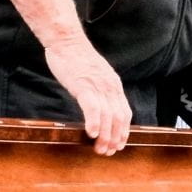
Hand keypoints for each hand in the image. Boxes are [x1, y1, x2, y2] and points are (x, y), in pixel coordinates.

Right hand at [44, 36, 131, 154]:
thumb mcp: (94, 75)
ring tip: (100, 148)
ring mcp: (98, 85)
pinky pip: (92, 107)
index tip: (119, 144)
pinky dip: (93, 122)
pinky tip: (91, 133)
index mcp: (114, 85)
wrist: (66, 40)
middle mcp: (110, 86)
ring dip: (105, 135)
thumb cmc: (76, 58)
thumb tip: (98, 107)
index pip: (125, 112)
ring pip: (107, 116)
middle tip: (108, 152)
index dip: (123, 131)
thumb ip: (99, 90)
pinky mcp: (84, 84)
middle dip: (115, 138)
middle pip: (119, 117)